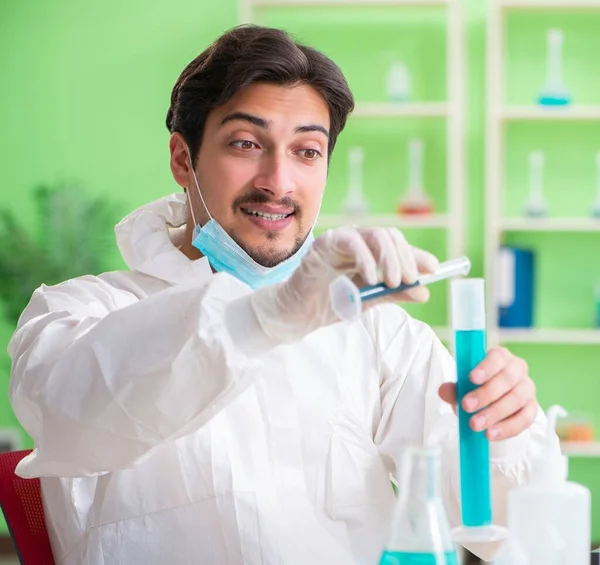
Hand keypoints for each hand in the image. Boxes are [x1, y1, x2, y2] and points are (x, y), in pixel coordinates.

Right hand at [250, 226, 438, 341]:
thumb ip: (394, 294)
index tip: (433, 269)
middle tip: (409, 281)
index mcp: (370, 252)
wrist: (300, 313)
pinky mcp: (326, 243)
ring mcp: (343, 240)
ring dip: (390, 258)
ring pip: (376, 234)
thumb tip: (424, 292)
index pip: (398, 245)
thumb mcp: (369, 300)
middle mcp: (359, 242)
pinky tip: (371, 277)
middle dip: (405, 258)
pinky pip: (351, 241)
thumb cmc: (331, 303)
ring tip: (392, 282)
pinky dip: (366, 258)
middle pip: (390, 236)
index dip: (417, 255)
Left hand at [438, 347, 537, 440]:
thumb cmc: (476, 388)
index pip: (497, 357)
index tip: (471, 378)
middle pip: (507, 380)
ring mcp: (527, 389)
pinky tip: (491, 434)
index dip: (486, 367)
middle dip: (486, 394)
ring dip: (494, 414)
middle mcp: (517, 369)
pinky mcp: (531, 408)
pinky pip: (524, 419)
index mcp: (500, 357)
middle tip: (467, 406)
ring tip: (475, 425)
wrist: (490, 403)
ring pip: (516, 400)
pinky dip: (507, 428)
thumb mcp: (463, 386)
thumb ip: (454, 388)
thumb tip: (443, 390)